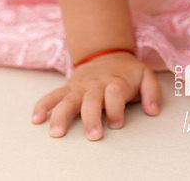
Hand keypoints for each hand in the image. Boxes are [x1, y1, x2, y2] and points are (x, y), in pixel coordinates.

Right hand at [31, 52, 161, 139]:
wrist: (107, 53)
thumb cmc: (127, 72)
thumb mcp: (145, 75)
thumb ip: (152, 92)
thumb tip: (153, 111)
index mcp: (114, 83)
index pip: (115, 94)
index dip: (116, 108)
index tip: (117, 122)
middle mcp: (95, 86)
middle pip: (91, 101)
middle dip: (91, 118)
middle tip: (93, 135)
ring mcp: (79, 88)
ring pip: (67, 100)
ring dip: (61, 115)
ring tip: (56, 132)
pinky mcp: (67, 89)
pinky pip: (52, 95)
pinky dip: (43, 105)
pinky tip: (36, 119)